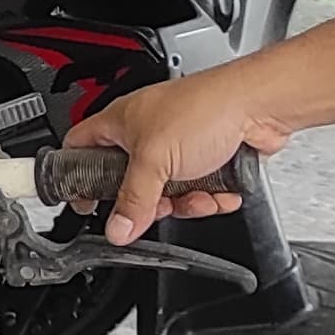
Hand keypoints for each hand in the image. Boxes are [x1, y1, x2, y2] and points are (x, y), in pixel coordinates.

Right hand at [66, 73, 291, 241]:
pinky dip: (209, 196)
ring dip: (183, 202)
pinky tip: (219, 192)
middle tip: (151, 206)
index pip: (79, 146)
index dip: (75, 174)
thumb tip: (116, 229)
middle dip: (145, 201)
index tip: (82, 201)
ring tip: (196, 196)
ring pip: (166, 190)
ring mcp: (177, 145)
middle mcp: (146, 132)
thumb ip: (133, 200)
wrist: (259, 105)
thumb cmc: (206, 108)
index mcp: (121, 121)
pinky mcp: (206, 157)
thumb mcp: (156, 160)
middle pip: (128, 180)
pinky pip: (197, 190)